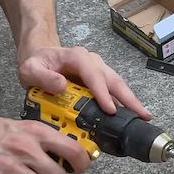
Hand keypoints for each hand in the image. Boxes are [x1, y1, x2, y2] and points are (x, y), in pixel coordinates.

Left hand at [17, 46, 151, 118]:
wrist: (39, 56)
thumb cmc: (36, 62)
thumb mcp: (30, 69)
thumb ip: (43, 77)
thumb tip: (62, 86)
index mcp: (78, 57)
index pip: (94, 75)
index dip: (104, 93)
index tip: (110, 110)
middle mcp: (92, 62)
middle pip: (114, 80)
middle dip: (129, 98)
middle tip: (142, 114)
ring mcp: (98, 70)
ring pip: (117, 85)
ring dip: (130, 101)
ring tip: (143, 116)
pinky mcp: (99, 80)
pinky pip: (112, 91)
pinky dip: (122, 103)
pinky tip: (128, 116)